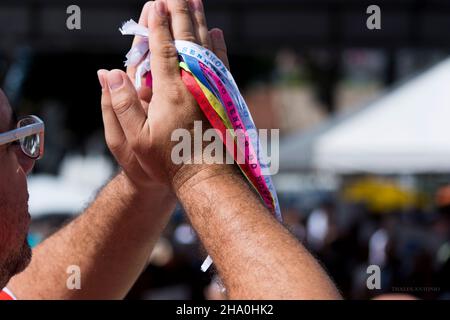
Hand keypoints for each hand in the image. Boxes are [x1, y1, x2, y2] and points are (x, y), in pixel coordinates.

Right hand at [97, 0, 229, 190]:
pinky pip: (222, 64)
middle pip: (187, 41)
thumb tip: (109, 72)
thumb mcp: (134, 138)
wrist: (206, 177)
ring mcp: (211, 90)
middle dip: (181, 13)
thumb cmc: (167, 161)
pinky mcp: (223, 98)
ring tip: (196, 1)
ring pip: (207, 47)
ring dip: (200, 22)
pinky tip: (217, 33)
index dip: (157, 24)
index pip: (162, 48)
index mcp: (169, 92)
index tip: (156, 3)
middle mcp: (193, 85)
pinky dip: (219, 46)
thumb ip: (121, 103)